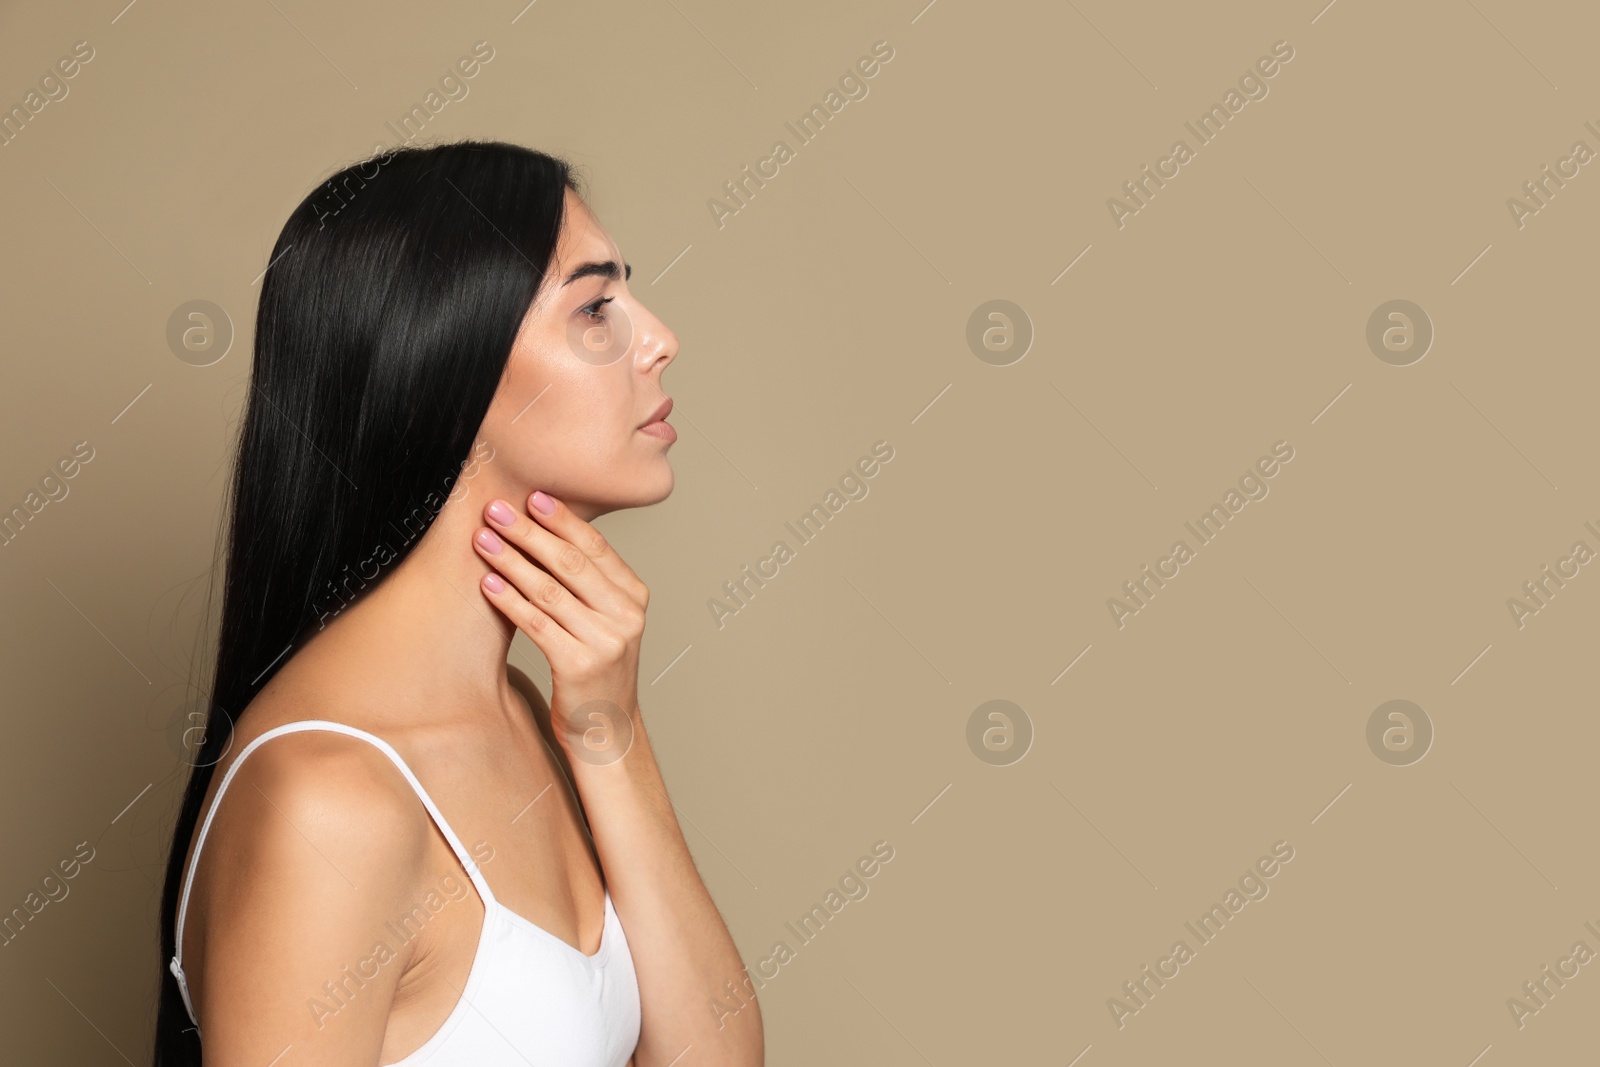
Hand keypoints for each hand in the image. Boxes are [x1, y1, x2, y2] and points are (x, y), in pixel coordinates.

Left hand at [474, 490, 647, 764]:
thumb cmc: (596, 667)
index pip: (596, 548)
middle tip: (496, 510)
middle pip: (571, 563)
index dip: (562, 520)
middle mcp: (626, 616)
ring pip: (550, 590)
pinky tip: (488, 583)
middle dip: (529, 533)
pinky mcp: (579, 666)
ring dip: (511, 561)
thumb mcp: (606, 619)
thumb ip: (588, 581)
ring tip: (483, 540)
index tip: (531, 496)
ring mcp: (606, 642)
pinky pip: (537, 623)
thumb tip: (546, 530)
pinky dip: (509, 600)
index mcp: (635, 597)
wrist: (606, 730)